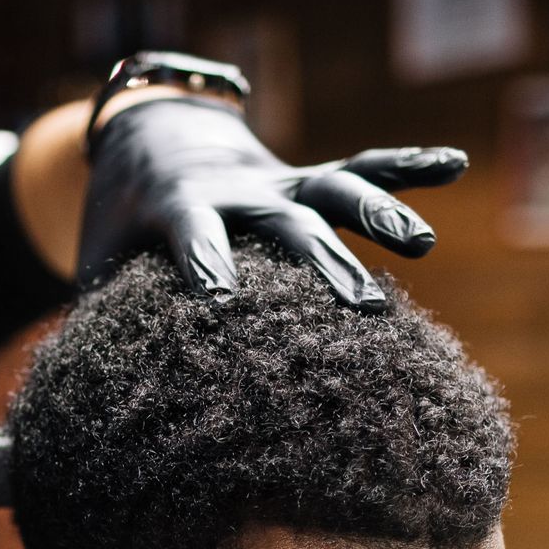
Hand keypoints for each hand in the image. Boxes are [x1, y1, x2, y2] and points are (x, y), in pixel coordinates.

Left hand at [78, 96, 467, 306]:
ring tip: (422, 244)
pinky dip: (408, 166)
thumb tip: (92, 404)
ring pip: (335, 189)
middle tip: (360, 307)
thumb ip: (106, 318)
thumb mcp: (102, 265)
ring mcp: (281, 182)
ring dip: (381, 213)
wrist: (151, 144)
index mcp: (176, 204)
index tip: (223, 299)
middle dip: (323, 262)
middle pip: (286, 223)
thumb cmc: (122, 228)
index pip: (193, 231)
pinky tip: (455, 164)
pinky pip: (363, 169)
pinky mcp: (308, 180)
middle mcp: (238, 190)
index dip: (205, 260)